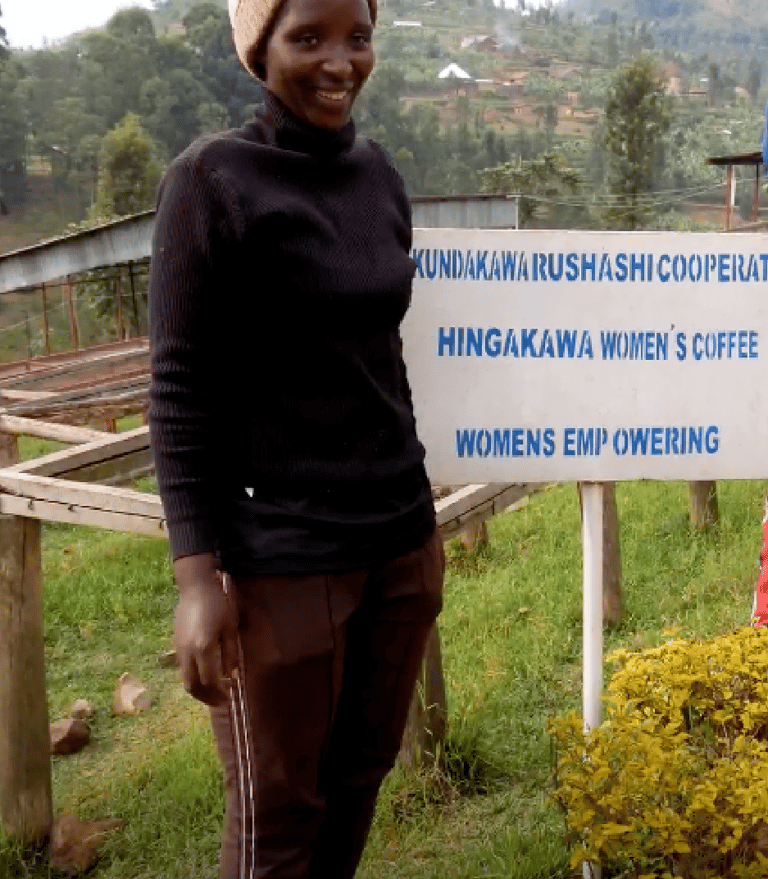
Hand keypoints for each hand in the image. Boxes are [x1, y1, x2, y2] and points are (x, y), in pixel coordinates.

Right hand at [173, 554, 237, 706]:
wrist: (195, 587)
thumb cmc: (218, 604)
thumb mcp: (230, 628)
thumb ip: (230, 654)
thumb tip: (231, 676)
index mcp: (204, 648)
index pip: (209, 681)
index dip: (219, 693)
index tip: (229, 697)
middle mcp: (188, 653)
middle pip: (192, 686)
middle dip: (206, 698)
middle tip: (220, 701)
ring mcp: (179, 650)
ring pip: (185, 680)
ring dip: (198, 690)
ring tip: (213, 692)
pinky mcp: (176, 645)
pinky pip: (183, 669)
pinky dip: (193, 678)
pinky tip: (205, 675)